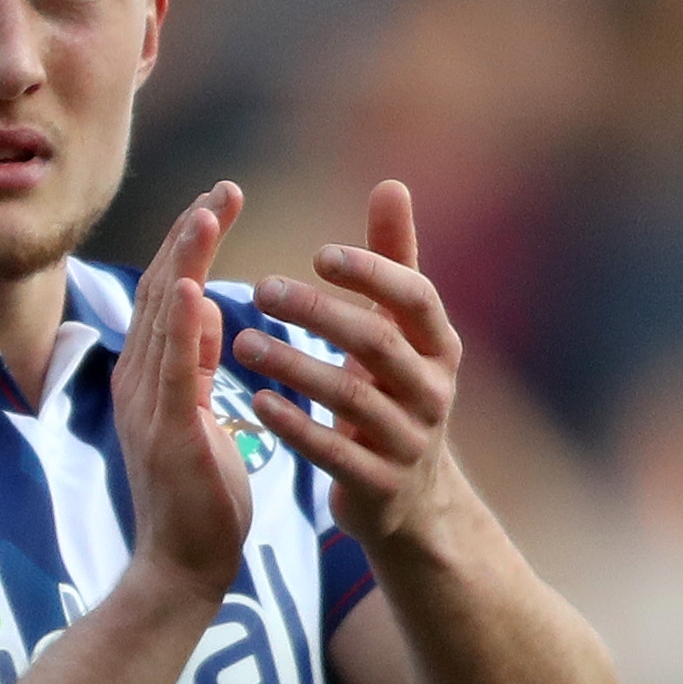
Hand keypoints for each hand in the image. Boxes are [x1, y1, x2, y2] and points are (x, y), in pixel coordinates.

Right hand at [111, 182, 253, 599]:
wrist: (183, 566)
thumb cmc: (199, 497)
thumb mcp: (198, 416)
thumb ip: (194, 365)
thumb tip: (200, 312)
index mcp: (150, 376)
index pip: (169, 293)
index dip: (190, 243)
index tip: (219, 199)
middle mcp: (139, 381)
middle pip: (161, 291)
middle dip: (190, 235)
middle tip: (221, 188)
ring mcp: (147, 406)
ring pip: (163, 318)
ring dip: (185, 262)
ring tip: (208, 213)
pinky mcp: (166, 433)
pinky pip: (171, 371)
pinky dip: (179, 327)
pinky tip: (193, 288)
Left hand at [235, 179, 463, 547]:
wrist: (411, 499)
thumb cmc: (397, 391)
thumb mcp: (403, 330)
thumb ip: (394, 259)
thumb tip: (392, 184)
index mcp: (440, 346)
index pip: (416, 297)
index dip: (372, 273)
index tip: (319, 252)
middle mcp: (433, 392)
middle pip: (377, 344)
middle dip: (318, 314)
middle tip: (260, 289)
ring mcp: (408, 442)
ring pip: (350, 400)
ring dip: (293, 366)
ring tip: (242, 343)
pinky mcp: (379, 485)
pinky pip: (334, 454)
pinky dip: (295, 427)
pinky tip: (255, 402)